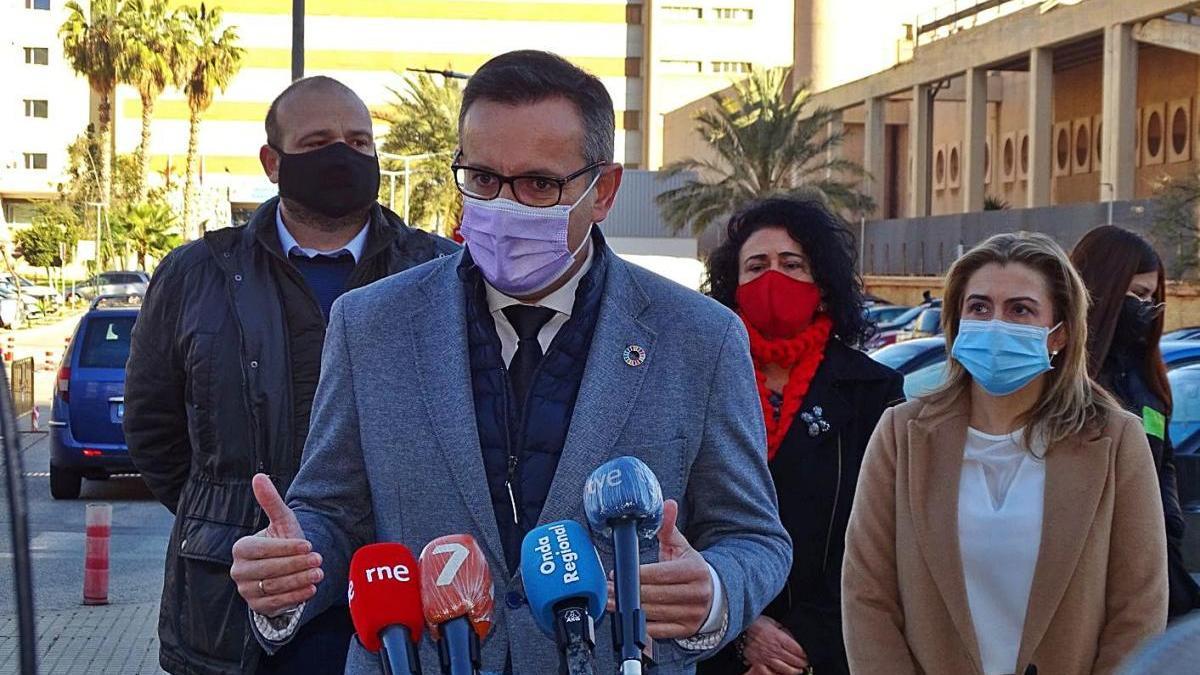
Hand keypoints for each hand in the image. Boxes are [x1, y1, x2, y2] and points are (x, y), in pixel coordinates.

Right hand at [230, 474, 321, 616]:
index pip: (261, 550)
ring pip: (273, 586)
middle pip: (268, 569)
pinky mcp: (257, 607)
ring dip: (298, 580)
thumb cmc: (283, 542)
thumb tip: (259, 476)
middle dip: (295, 564)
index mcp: (240, 548)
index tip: (308, 545)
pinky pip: (276, 603)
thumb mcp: (281, 521)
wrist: (287, 569)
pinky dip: (295, 597)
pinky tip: (311, 590)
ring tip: (319, 573)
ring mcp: (246, 590)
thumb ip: (271, 501)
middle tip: (318, 559)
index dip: (285, 548)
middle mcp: (239, 571)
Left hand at [606, 499, 713, 638]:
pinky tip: (626, 616)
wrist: (715, 595)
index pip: (661, 574)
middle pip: (654, 595)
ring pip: (653, 613)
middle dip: (627, 592)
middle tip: (608, 587)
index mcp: (695, 571)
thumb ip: (669, 527)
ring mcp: (692, 614)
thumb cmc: (691, 569)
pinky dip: (640, 624)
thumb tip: (667, 504)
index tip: (618, 573)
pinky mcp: (686, 629)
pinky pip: (658, 630)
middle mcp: (696, 594)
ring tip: (611, 600)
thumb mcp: (682, 547)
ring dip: (628, 608)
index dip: (637, 574)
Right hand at [743, 616, 807, 673]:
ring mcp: (766, 658)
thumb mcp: (772, 621)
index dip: (805, 653)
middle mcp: (774, 649)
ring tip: (799, 671)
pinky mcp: (757, 663)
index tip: (808, 655)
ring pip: (784, 668)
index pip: (797, 649)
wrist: (738, 627)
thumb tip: (792, 637)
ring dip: (794, 671)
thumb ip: (783, 630)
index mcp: (778, 638)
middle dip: (802, 663)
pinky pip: (768, 673)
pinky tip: (781, 674)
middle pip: (793, 660)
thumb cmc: (754, 623)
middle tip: (806, 663)